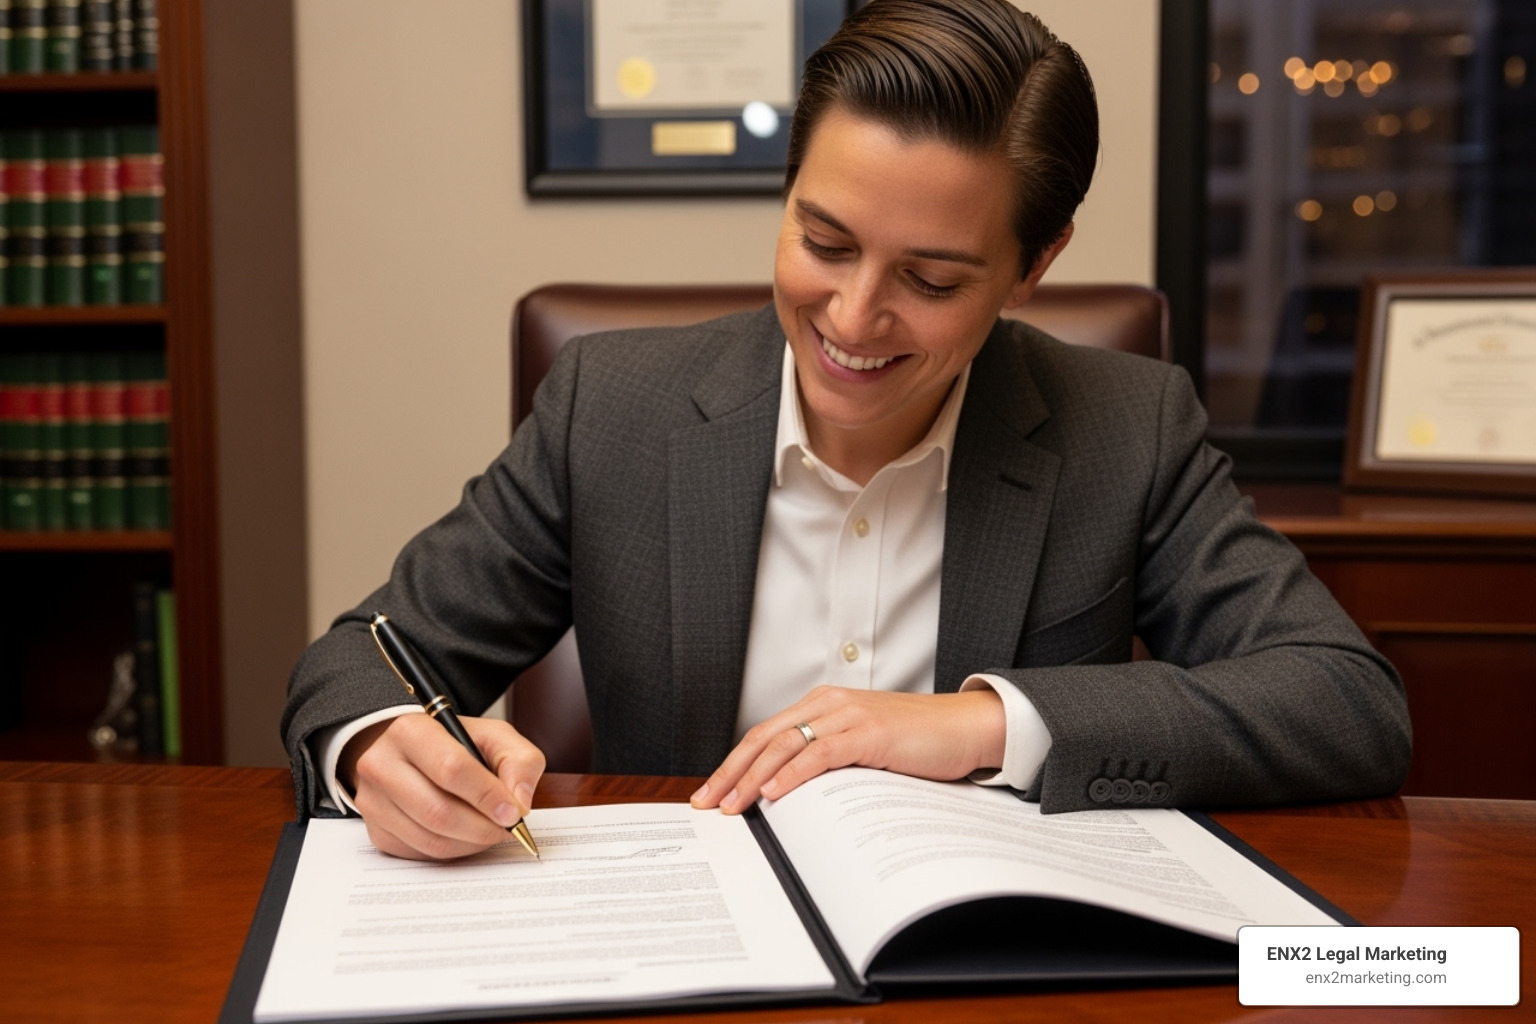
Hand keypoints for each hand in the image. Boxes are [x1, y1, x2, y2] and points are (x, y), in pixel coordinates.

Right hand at [339, 713, 545, 859]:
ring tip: (491, 830)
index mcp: (410, 732)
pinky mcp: (376, 832)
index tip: (514, 812)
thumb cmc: (454, 744)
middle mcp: (381, 766)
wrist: (407, 752)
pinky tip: (466, 835)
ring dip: (472, 842)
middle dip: (483, 827)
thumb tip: (520, 803)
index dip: (487, 795)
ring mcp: (373, 802)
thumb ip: (519, 761)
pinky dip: (454, 851)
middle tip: (508, 828)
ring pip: (431, 839)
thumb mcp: (493, 736)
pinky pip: (422, 853)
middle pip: (438, 811)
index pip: (451, 769)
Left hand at [690, 686, 1004, 813]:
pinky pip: (820, 752)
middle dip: (730, 772)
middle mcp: (829, 704)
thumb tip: (790, 795)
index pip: (765, 735)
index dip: (734, 763)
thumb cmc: (919, 741)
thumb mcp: (863, 749)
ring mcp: (848, 716)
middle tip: (707, 803)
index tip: (712, 792)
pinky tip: (775, 791)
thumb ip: (829, 760)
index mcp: (823, 706)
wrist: (965, 726)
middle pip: (763, 738)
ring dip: (752, 777)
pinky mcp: (869, 733)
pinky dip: (793, 773)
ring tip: (733, 804)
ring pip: (784, 744)